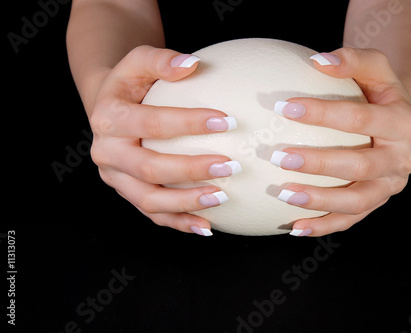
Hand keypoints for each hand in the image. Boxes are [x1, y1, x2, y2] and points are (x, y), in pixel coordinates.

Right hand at [89, 46, 237, 235]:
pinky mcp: (127, 193)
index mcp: (108, 118)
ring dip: (186, 202)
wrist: (108, 109)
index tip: (227, 121)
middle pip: (149, 168)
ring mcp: (116, 178)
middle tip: (231, 166)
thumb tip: (192, 64)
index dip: (188, 123)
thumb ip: (161, 60)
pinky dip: (179, 222)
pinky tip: (207, 226)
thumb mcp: (139, 61)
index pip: (151, 122)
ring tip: (222, 197)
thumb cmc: (132, 84)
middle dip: (191, 169)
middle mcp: (107, 153)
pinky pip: (153, 214)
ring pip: (149, 200)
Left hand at [274, 48, 410, 236]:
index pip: (361, 118)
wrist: (395, 119)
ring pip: (357, 201)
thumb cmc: (376, 90)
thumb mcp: (373, 67)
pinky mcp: (377, 202)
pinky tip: (295, 227)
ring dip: (320, 201)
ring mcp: (390, 185)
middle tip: (279, 157)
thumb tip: (318, 61)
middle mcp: (402, 158)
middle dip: (319, 164)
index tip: (285, 107)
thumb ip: (352, 59)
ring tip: (284, 195)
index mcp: (403, 123)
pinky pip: (351, 219)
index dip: (323, 113)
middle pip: (360, 166)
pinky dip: (324, 226)